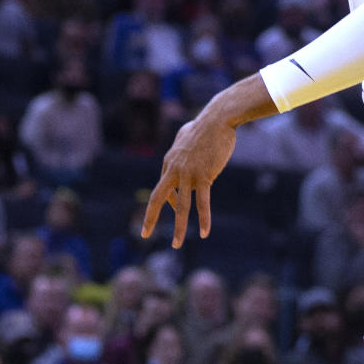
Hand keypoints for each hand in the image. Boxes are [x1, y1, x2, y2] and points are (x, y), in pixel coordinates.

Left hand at [141, 112, 236, 247]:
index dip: (170, 199)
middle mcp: (175, 169)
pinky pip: (202, 202)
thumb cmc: (205, 127)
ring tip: (176, 245)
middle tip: (144, 234)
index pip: (165, 188)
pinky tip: (204, 232)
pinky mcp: (204, 176)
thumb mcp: (186, 136)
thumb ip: (181, 147)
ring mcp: (188, 174)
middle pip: (159, 198)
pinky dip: (204, 219)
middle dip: (150, 218)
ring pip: (181, 206)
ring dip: (178, 228)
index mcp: (170, 161)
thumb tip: (181, 150)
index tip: (177, 205)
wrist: (218, 119)